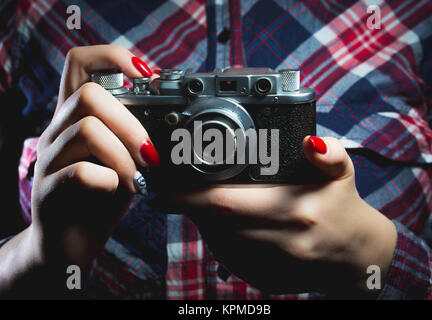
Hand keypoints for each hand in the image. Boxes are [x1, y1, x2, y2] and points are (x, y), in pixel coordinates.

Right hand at [30, 45, 158, 267]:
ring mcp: (49, 161)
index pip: (79, 63)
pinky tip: (119, 191)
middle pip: (87, 94)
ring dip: (124, 154)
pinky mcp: (47, 192)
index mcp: (76, 118)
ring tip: (138, 177)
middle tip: (149, 152)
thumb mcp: (125, 159)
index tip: (146, 76)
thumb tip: (174, 118)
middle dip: (130, 122)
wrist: (69, 242)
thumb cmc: (101, 197)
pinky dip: (110, 181)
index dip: (113, 57)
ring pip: (86, 129)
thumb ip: (138, 137)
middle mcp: (57, 132)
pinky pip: (80, 173)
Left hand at [154, 136, 396, 295]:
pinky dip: (219, 242)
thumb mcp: (343, 175)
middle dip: (191, 208)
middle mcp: (281, 242)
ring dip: (204, 224)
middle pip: (216, 225)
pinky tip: (224, 227)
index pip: (227, 204)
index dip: (189, 198)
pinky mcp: (267, 281)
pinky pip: (230, 261)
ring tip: (202, 205)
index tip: (164, 192)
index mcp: (295, 211)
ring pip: (219, 244)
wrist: (357, 257)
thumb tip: (311, 140)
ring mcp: (273, 266)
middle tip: (178, 192)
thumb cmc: (344, 210)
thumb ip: (330, 154)